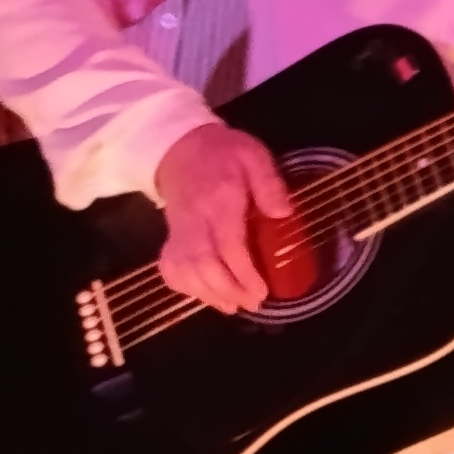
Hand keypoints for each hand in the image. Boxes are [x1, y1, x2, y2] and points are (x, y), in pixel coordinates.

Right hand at [155, 122, 295, 314]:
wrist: (179, 147)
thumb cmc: (224, 152)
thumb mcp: (254, 156)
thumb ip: (270, 183)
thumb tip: (284, 213)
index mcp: (219, 199)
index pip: (228, 243)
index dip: (243, 272)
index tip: (262, 291)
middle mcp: (194, 219)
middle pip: (202, 263)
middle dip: (227, 289)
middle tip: (253, 303)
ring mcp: (177, 230)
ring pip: (184, 270)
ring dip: (208, 293)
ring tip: (234, 305)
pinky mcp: (169, 236)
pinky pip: (170, 268)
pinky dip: (184, 286)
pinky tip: (205, 294)